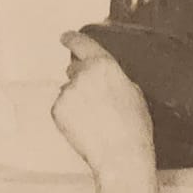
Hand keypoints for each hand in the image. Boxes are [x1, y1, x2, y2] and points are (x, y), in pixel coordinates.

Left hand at [53, 31, 156, 181]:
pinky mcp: (57, 110)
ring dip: (76, 99)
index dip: (71, 38)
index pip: (82, 43)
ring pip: (68, 90)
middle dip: (81, 79)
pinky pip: (61, 107)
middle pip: (74, 69)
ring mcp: (67, 93)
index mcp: (104, 66)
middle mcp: (82, 75)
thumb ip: (114, 78)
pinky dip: (69, 115)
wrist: (120, 155)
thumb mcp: (134, 93)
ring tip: (95, 119)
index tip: (65, 37)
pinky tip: (86, 126)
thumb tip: (105, 79)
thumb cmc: (133, 128)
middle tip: (94, 100)